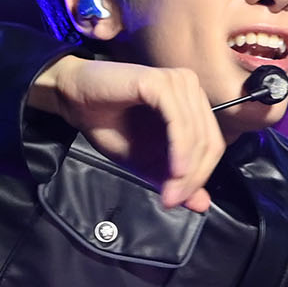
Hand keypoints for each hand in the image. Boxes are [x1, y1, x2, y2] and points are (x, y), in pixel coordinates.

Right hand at [30, 56, 223, 211]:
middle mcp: (190, 88)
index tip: (177, 201)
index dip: (200, 177)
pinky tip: (174, 170)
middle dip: (193, 178)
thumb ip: (174, 179)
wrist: (74, 101)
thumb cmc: (108, 125)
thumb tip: (202, 204)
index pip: (212, 145)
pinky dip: (180, 150)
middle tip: (172, 200)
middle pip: (210, 142)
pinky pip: (180, 122)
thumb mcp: (145, 162)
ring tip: (168, 193)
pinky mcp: (160, 82)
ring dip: (186, 170)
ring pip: (198, 135)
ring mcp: (178, 82)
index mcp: (192, 104)